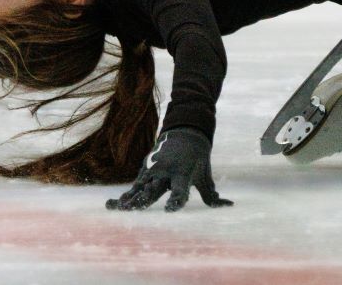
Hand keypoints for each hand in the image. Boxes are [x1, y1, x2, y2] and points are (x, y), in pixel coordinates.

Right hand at [106, 127, 232, 212]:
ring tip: (119, 209)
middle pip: (155, 188)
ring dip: (130, 199)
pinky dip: (125, 196)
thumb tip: (229, 206)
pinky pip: (134, 186)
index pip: (180, 190)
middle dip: (145, 198)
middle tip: (134, 209)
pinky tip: (113, 205)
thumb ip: (212, 195)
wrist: (185, 132)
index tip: (169, 209)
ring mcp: (154, 170)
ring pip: (140, 187)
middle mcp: (166, 171)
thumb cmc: (198, 158)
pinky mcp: (145, 170)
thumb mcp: (205, 175)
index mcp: (183, 173)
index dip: (176, 200)